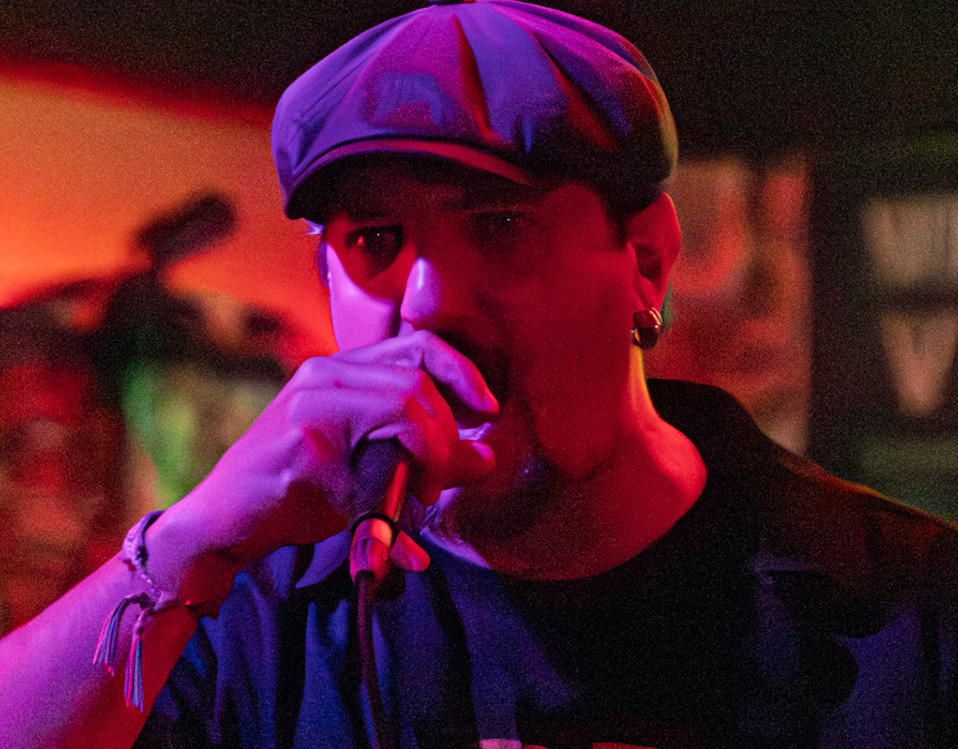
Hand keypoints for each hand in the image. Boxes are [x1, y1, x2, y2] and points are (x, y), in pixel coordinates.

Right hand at [161, 330, 498, 569]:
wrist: (226, 521)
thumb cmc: (298, 492)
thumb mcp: (366, 462)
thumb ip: (418, 449)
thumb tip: (486, 459)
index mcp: (343, 369)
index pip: (419, 347)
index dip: (463, 373)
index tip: (487, 411)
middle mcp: (326, 372)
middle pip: (418, 376)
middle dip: (450, 430)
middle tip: (446, 476)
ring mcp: (310, 398)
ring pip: (404, 399)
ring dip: (431, 450)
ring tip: (422, 490)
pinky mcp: (302, 435)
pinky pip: (375, 447)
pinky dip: (396, 480)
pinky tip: (386, 510)